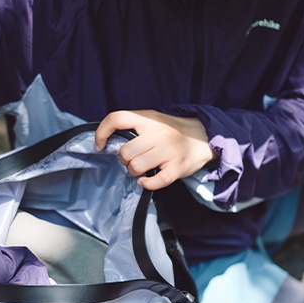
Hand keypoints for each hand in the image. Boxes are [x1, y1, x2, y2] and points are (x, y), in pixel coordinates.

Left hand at [94, 109, 215, 189]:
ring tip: (142, 169)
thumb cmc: (172, 132)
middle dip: (124, 160)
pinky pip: (154, 181)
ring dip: (134, 172)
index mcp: (149, 119)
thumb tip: (107, 141)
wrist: (204, 139)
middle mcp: (159, 133)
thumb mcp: (153, 121)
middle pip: (125, 151)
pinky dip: (146, 184)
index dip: (102, 132)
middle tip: (133, 160)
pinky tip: (147, 180)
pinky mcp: (177, 168)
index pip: (117, 118)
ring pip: (136, 167)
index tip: (100, 146)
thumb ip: (134, 127)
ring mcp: (169, 150)